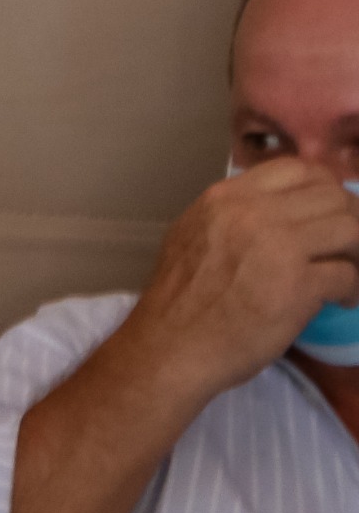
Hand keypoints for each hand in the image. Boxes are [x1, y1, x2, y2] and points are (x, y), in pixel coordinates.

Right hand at [121, 158, 358, 401]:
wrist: (172, 343)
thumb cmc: (181, 296)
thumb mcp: (195, 233)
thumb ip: (234, 215)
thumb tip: (277, 212)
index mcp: (227, 197)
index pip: (297, 168)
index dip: (324, 190)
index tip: (326, 215)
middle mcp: (254, 212)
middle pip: (332, 195)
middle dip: (350, 221)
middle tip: (347, 248)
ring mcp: (278, 246)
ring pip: (349, 228)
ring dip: (356, 253)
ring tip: (346, 274)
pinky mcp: (298, 285)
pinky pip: (348, 274)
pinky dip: (352, 289)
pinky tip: (339, 300)